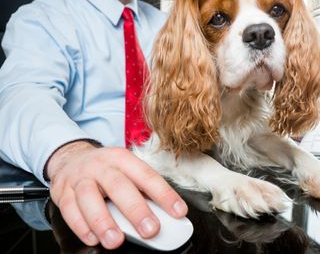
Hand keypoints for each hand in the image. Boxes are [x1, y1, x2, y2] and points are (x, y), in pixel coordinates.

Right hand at [46, 141, 187, 248]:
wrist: (71, 157)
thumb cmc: (105, 169)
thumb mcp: (125, 170)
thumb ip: (141, 190)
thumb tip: (164, 214)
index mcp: (123, 159)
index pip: (147, 176)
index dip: (164, 194)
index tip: (178, 212)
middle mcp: (102, 166)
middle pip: (119, 186)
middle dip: (136, 210)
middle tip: (150, 229)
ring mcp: (80, 178)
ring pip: (90, 198)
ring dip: (103, 221)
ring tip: (116, 240)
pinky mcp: (62, 191)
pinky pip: (69, 209)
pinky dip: (81, 226)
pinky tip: (92, 238)